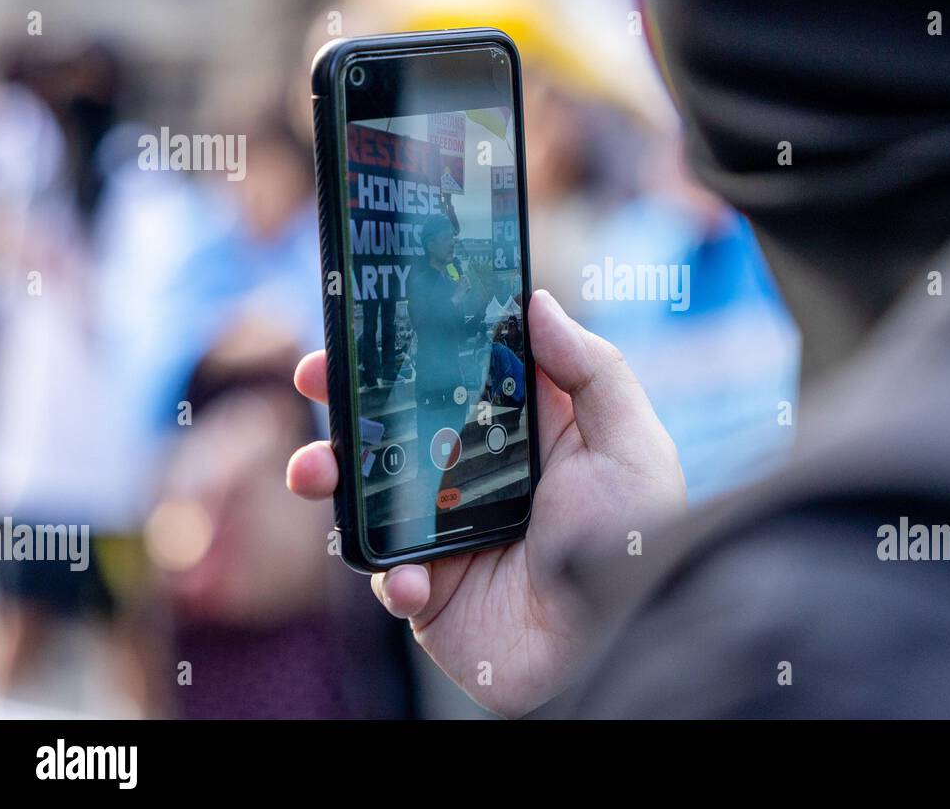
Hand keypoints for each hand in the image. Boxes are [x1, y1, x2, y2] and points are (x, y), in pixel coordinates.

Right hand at [286, 289, 685, 715]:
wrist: (618, 646)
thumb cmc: (634, 541)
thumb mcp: (630, 445)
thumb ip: (592, 370)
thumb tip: (538, 302)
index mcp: (524, 432)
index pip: (459, 375)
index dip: (415, 346)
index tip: (375, 318)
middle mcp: (479, 475)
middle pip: (399, 424)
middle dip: (349, 399)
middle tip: (317, 375)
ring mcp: (448, 531)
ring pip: (370, 492)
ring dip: (330, 474)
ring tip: (315, 470)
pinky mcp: (432, 589)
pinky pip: (386, 572)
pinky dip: (390, 574)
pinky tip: (418, 581)